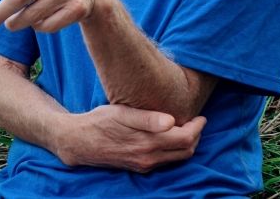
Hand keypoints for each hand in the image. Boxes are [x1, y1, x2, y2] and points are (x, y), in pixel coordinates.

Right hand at [57, 104, 205, 172]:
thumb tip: (172, 121)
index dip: (197, 127)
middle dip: (195, 136)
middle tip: (196, 121)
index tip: (200, 116)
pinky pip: (165, 161)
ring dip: (186, 144)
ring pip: (177, 158)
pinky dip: (174, 150)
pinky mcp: (139, 167)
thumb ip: (147, 118)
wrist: (78, 141)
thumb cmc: (99, 122)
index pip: (185, 138)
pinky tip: (168, 138)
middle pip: (185, 151)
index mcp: (147, 142)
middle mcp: (148, 158)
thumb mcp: (121, 113)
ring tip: (185, 127)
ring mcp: (144, 165)